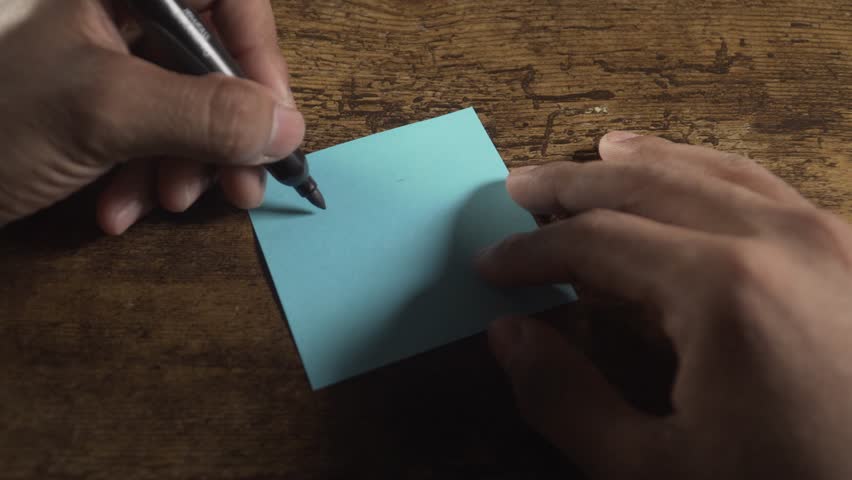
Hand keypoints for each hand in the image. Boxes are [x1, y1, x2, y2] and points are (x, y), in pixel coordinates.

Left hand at [0, 0, 303, 233]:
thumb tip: (287, 127)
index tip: (274, 124)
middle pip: (209, 57)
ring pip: (181, 100)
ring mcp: (98, 51)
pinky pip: (143, 127)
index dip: (260, 57)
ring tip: (164, 206)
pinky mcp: (87, 96)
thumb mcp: (104, 111)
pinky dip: (139, 174)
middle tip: (238, 189)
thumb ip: (205, 114)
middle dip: (222, 133)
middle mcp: (114, 7)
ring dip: (182, 164)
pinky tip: (115, 211)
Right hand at [477, 132, 851, 478]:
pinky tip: (691, 180)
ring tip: (601, 153)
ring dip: (644, 163)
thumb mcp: (652, 472)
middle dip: (573, 184)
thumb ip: (566, 398)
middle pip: (649, 185)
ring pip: (714, 172)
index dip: (533, 252)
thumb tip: (508, 336)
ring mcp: (832, 239)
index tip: (492, 264)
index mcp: (725, 288)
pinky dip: (709, 176)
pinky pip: (767, 191)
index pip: (597, 241)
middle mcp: (783, 240)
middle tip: (521, 185)